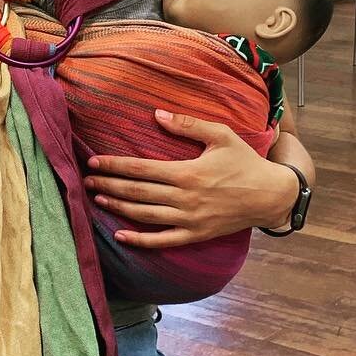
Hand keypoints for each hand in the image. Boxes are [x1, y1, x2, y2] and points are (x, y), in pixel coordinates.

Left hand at [85, 108, 301, 248]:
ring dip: (118, 208)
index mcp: (187, 172)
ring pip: (144, 215)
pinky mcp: (195, 235)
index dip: (115, 166)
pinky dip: (139, 240)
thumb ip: (188, 125)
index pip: (141, 169)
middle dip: (108, 186)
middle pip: (137, 192)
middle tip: (86, 181)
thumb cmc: (245, 162)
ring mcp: (189, 219)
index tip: (94, 162)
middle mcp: (184, 198)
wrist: (270, 196)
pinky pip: (162, 240)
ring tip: (97, 200)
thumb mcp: (221, 135)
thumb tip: (157, 115)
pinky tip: (120, 236)